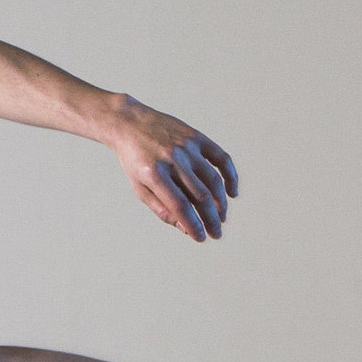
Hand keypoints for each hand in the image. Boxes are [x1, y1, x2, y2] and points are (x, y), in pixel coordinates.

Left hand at [105, 94, 237, 240]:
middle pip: (200, 196)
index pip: (180, 206)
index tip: (201, 238)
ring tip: (221, 217)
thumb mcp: (139, 187)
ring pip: (213, 180)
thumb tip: (186, 228)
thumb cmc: (134, 160)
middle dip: (212, 219)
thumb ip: (162, 209)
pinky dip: (231, 176)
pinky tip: (231, 192)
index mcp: (153, 174)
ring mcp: (186, 147)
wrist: (129, 123)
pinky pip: (221, 158)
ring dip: (221, 203)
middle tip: (216, 233)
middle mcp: (172, 159)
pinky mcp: (196, 137)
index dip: (194, 225)